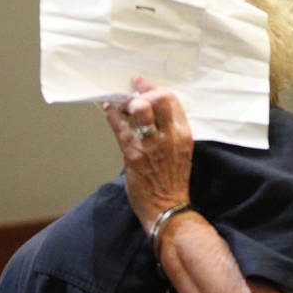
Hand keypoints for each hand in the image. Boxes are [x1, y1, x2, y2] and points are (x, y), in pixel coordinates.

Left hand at [103, 76, 193, 232]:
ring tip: (122, 106)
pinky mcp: (134, 155)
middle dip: (142, 92)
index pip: (172, 99)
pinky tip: (108, 110)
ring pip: (140, 109)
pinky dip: (112, 115)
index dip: (154, 87)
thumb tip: (149, 112)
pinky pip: (120, 127)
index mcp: (184, 133)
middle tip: (131, 95)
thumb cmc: (172, 181)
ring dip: (127, 103)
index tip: (142, 83)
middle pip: (158, 98)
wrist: (168, 208)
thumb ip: (169, 131)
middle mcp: (171, 136)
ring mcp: (152, 144)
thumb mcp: (180, 151)